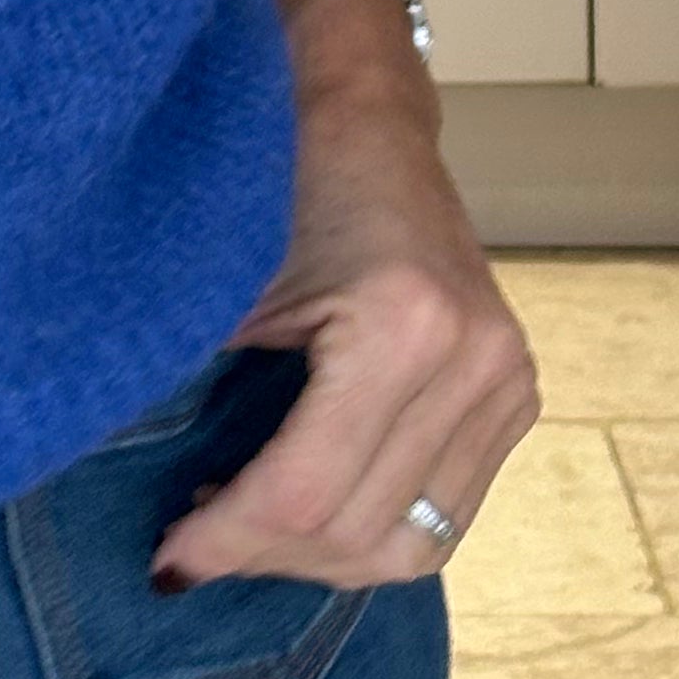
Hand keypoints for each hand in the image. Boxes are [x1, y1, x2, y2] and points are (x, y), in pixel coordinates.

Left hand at [148, 57, 537, 592]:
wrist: (364, 120)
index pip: (305, 492)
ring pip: (413, 545)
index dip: (225, 540)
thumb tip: (160, 526)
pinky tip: (309, 504)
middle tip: (195, 546)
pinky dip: (372, 528)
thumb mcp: (225, 290)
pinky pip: (445, 514)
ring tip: (248, 528)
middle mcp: (475, 359)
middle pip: (359, 531)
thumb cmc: (278, 186)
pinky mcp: (517, 393)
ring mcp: (509, 379)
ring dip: (320, 558)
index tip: (166, 559)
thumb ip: (195, 401)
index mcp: (404, 325)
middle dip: (266, 556)